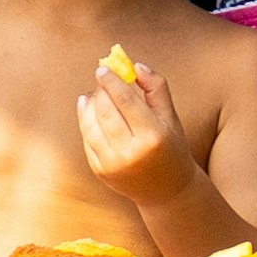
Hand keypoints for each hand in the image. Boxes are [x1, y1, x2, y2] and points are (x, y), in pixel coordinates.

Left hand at [76, 54, 185, 200]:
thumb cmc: (171, 147)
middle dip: (100, 91)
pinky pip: (87, 140)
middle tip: (100, 78)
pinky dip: (84, 121)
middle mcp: (131, 152)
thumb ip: (156, 88)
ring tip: (93, 94)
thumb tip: (135, 65)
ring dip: (88, 104)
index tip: (103, 68)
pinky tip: (87, 110)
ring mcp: (113, 164)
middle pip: (105, 111)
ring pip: (91, 125)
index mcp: (152, 136)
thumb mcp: (171, 117)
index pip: (124, 100)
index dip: (111, 81)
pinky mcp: (100, 171)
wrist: (167, 191)